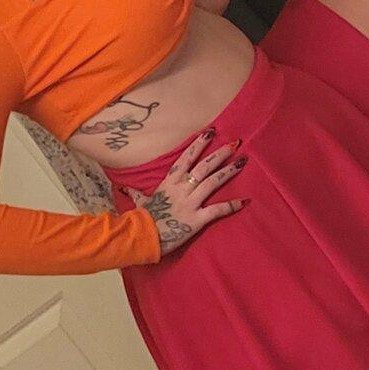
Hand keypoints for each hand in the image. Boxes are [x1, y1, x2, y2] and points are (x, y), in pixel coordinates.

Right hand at [126, 129, 247, 255]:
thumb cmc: (140, 220)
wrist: (141, 237)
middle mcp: (182, 188)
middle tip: (235, 142)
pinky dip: (231, 205)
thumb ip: (135, 193)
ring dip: (229, 171)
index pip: (186, 158)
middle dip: (220, 153)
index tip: (211, 132)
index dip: (199, 144)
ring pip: (213, 182)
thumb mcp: (139, 203)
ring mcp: (190, 202)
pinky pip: (217, 210)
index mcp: (169, 182)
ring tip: (242, 161)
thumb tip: (124, 188)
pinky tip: (244, 201)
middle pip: (204, 166)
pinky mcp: (197, 219)